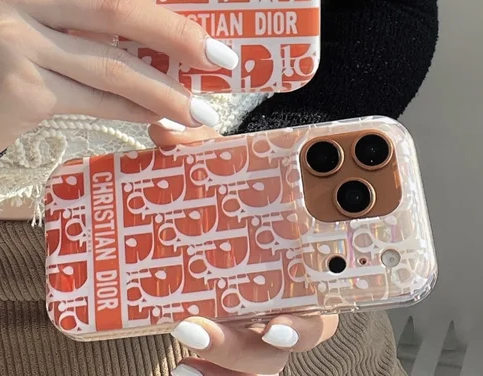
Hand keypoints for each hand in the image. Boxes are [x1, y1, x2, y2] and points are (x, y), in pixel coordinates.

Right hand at [0, 0, 238, 168]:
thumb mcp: (27, 22)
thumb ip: (81, 19)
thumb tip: (165, 39)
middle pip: (112, 5)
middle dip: (175, 34)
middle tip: (220, 55)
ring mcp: (13, 42)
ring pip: (112, 63)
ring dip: (164, 90)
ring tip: (203, 106)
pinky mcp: (20, 88)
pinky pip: (96, 99)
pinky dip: (134, 111)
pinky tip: (163, 120)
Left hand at [147, 123, 339, 375]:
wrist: (238, 204)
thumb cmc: (247, 190)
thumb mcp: (229, 166)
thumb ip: (201, 145)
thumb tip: (164, 130)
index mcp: (305, 264)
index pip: (319, 304)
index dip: (301, 323)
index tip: (272, 326)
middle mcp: (290, 299)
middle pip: (284, 343)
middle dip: (250, 350)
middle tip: (201, 332)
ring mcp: (262, 320)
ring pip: (258, 361)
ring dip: (226, 364)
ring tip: (186, 356)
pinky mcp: (234, 330)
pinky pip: (230, 364)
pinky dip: (209, 370)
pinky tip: (181, 368)